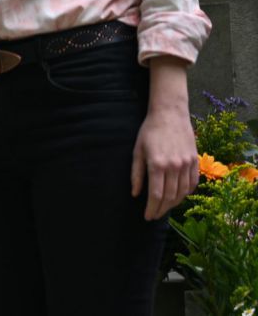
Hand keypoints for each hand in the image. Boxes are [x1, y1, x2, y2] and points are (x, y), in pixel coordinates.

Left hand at [132, 57, 197, 219]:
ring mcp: (187, 164)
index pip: (156, 195)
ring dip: (173, 204)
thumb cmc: (149, 131)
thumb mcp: (137, 151)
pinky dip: (186, 193)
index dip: (152, 208)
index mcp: (157, 164)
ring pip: (182, 193)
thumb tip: (135, 194)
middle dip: (161, 209)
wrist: (170, 114)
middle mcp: (174, 166)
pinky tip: (178, 197)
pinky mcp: (195, 161)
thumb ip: (136, 174)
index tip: (147, 216)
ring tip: (164, 208)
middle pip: (170, 197)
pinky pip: (193, 183)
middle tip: (154, 215)